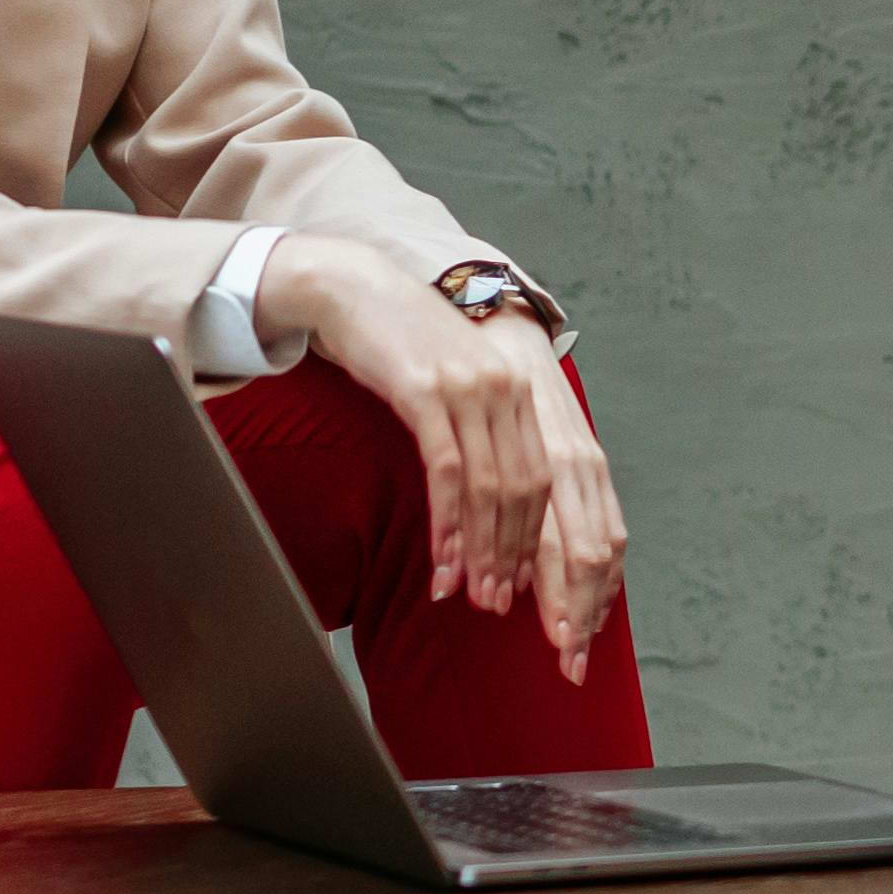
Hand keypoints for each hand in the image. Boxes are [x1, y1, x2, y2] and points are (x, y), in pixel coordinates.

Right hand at [273, 242, 627, 677]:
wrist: (351, 289)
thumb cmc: (398, 345)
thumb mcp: (451, 385)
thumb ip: (475, 429)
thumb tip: (483, 495)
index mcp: (518, 392)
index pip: (541, 479)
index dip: (534, 536)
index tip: (523, 581)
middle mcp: (504, 391)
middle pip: (524, 491)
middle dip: (513, 555)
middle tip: (499, 603)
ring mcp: (469, 390)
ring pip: (490, 489)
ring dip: (482, 551)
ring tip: (471, 595)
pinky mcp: (428, 393)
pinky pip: (448, 473)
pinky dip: (448, 526)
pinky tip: (442, 562)